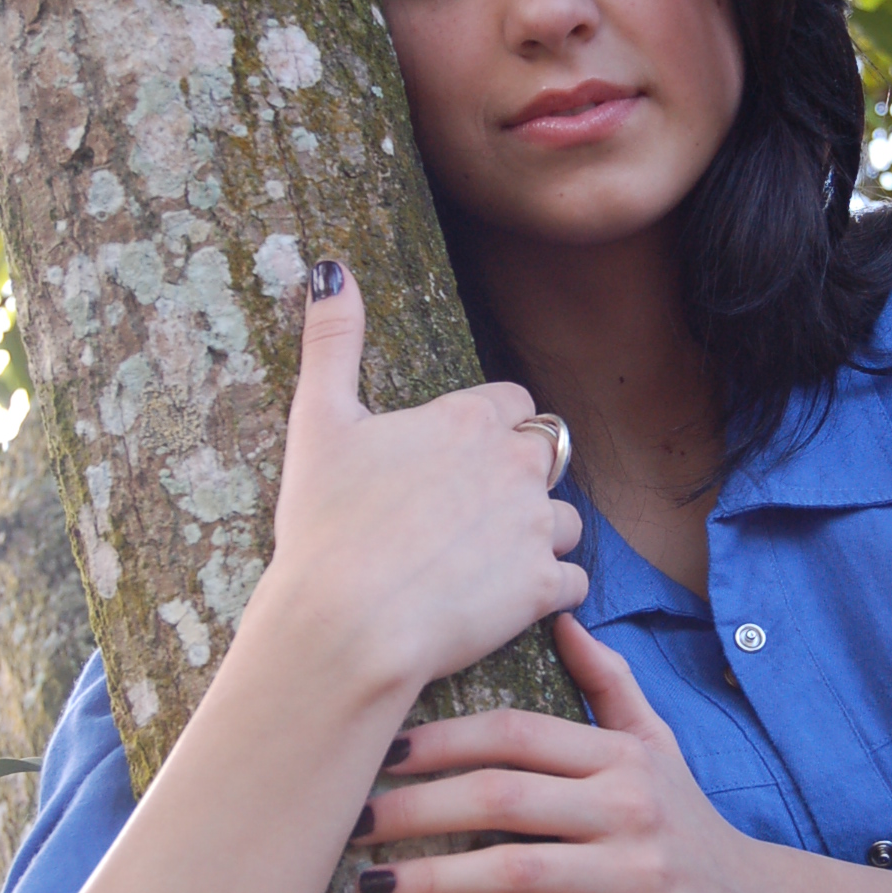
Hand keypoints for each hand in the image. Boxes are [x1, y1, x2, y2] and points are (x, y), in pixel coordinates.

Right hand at [257, 263, 587, 705]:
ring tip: (486, 562)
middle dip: (522, 477)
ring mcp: (535, 527)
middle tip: (471, 513)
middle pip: (550, 454)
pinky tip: (504, 602)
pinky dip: (547, 593)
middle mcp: (516, 465)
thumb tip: (331, 269)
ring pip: (566, 520)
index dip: (490, 429)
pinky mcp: (543, 587)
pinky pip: (572, 582)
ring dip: (538, 536)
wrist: (345, 623)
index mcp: (470, 419)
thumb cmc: (326, 524)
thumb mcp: (319, 420)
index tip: (457, 459)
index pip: (515, 403)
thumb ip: (333, 340)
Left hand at [349, 614, 787, 892]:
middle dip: (415, 810)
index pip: (515, 735)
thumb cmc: (692, 825)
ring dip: (436, 883)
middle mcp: (631, 806)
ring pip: (521, 873)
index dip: (439, 742)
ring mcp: (643, 876)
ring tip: (371, 891)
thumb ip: (609, 684)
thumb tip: (562, 613)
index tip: (374, 755)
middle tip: (348, 826)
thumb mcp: (658, 746)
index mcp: (620, 757)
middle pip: (503, 798)